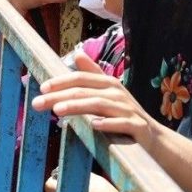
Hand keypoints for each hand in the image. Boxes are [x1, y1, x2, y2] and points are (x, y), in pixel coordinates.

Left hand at [31, 52, 160, 147]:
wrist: (155, 138)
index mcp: (108, 84)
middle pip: (84, 91)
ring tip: (58, 110)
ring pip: (99, 105)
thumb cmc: (125, 113)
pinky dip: (108, 124)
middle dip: (59, 96)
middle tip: (37, 104)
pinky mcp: (137, 126)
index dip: (61, 82)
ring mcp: (128, 110)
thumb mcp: (108, 92)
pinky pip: (121, 124)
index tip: (41, 88)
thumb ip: (92, 75)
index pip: (81, 78)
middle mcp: (117, 93)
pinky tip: (94, 125)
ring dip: (77, 106)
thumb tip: (77, 52)